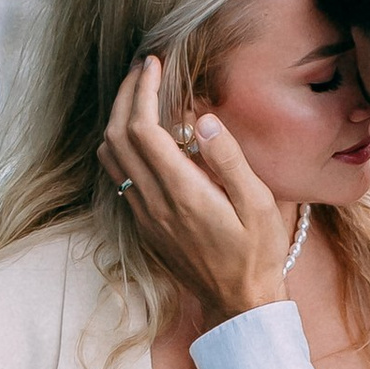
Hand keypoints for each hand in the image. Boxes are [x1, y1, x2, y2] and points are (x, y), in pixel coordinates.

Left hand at [98, 57, 294, 328]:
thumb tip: (203, 120)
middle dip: (126, 95)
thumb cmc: (257, 254)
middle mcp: (153, 203)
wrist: (239, 304)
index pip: (143, 129)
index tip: (155, 65)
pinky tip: (143, 134)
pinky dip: (121, 144)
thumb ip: (230, 160)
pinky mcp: (143, 225)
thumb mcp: (259, 205)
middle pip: (118, 136)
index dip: (144, 90)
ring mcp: (143, 216)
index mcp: (182, 193)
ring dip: (118, 119)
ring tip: (140, 95)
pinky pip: (118, 176)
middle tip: (144, 69)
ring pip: (110, 157)